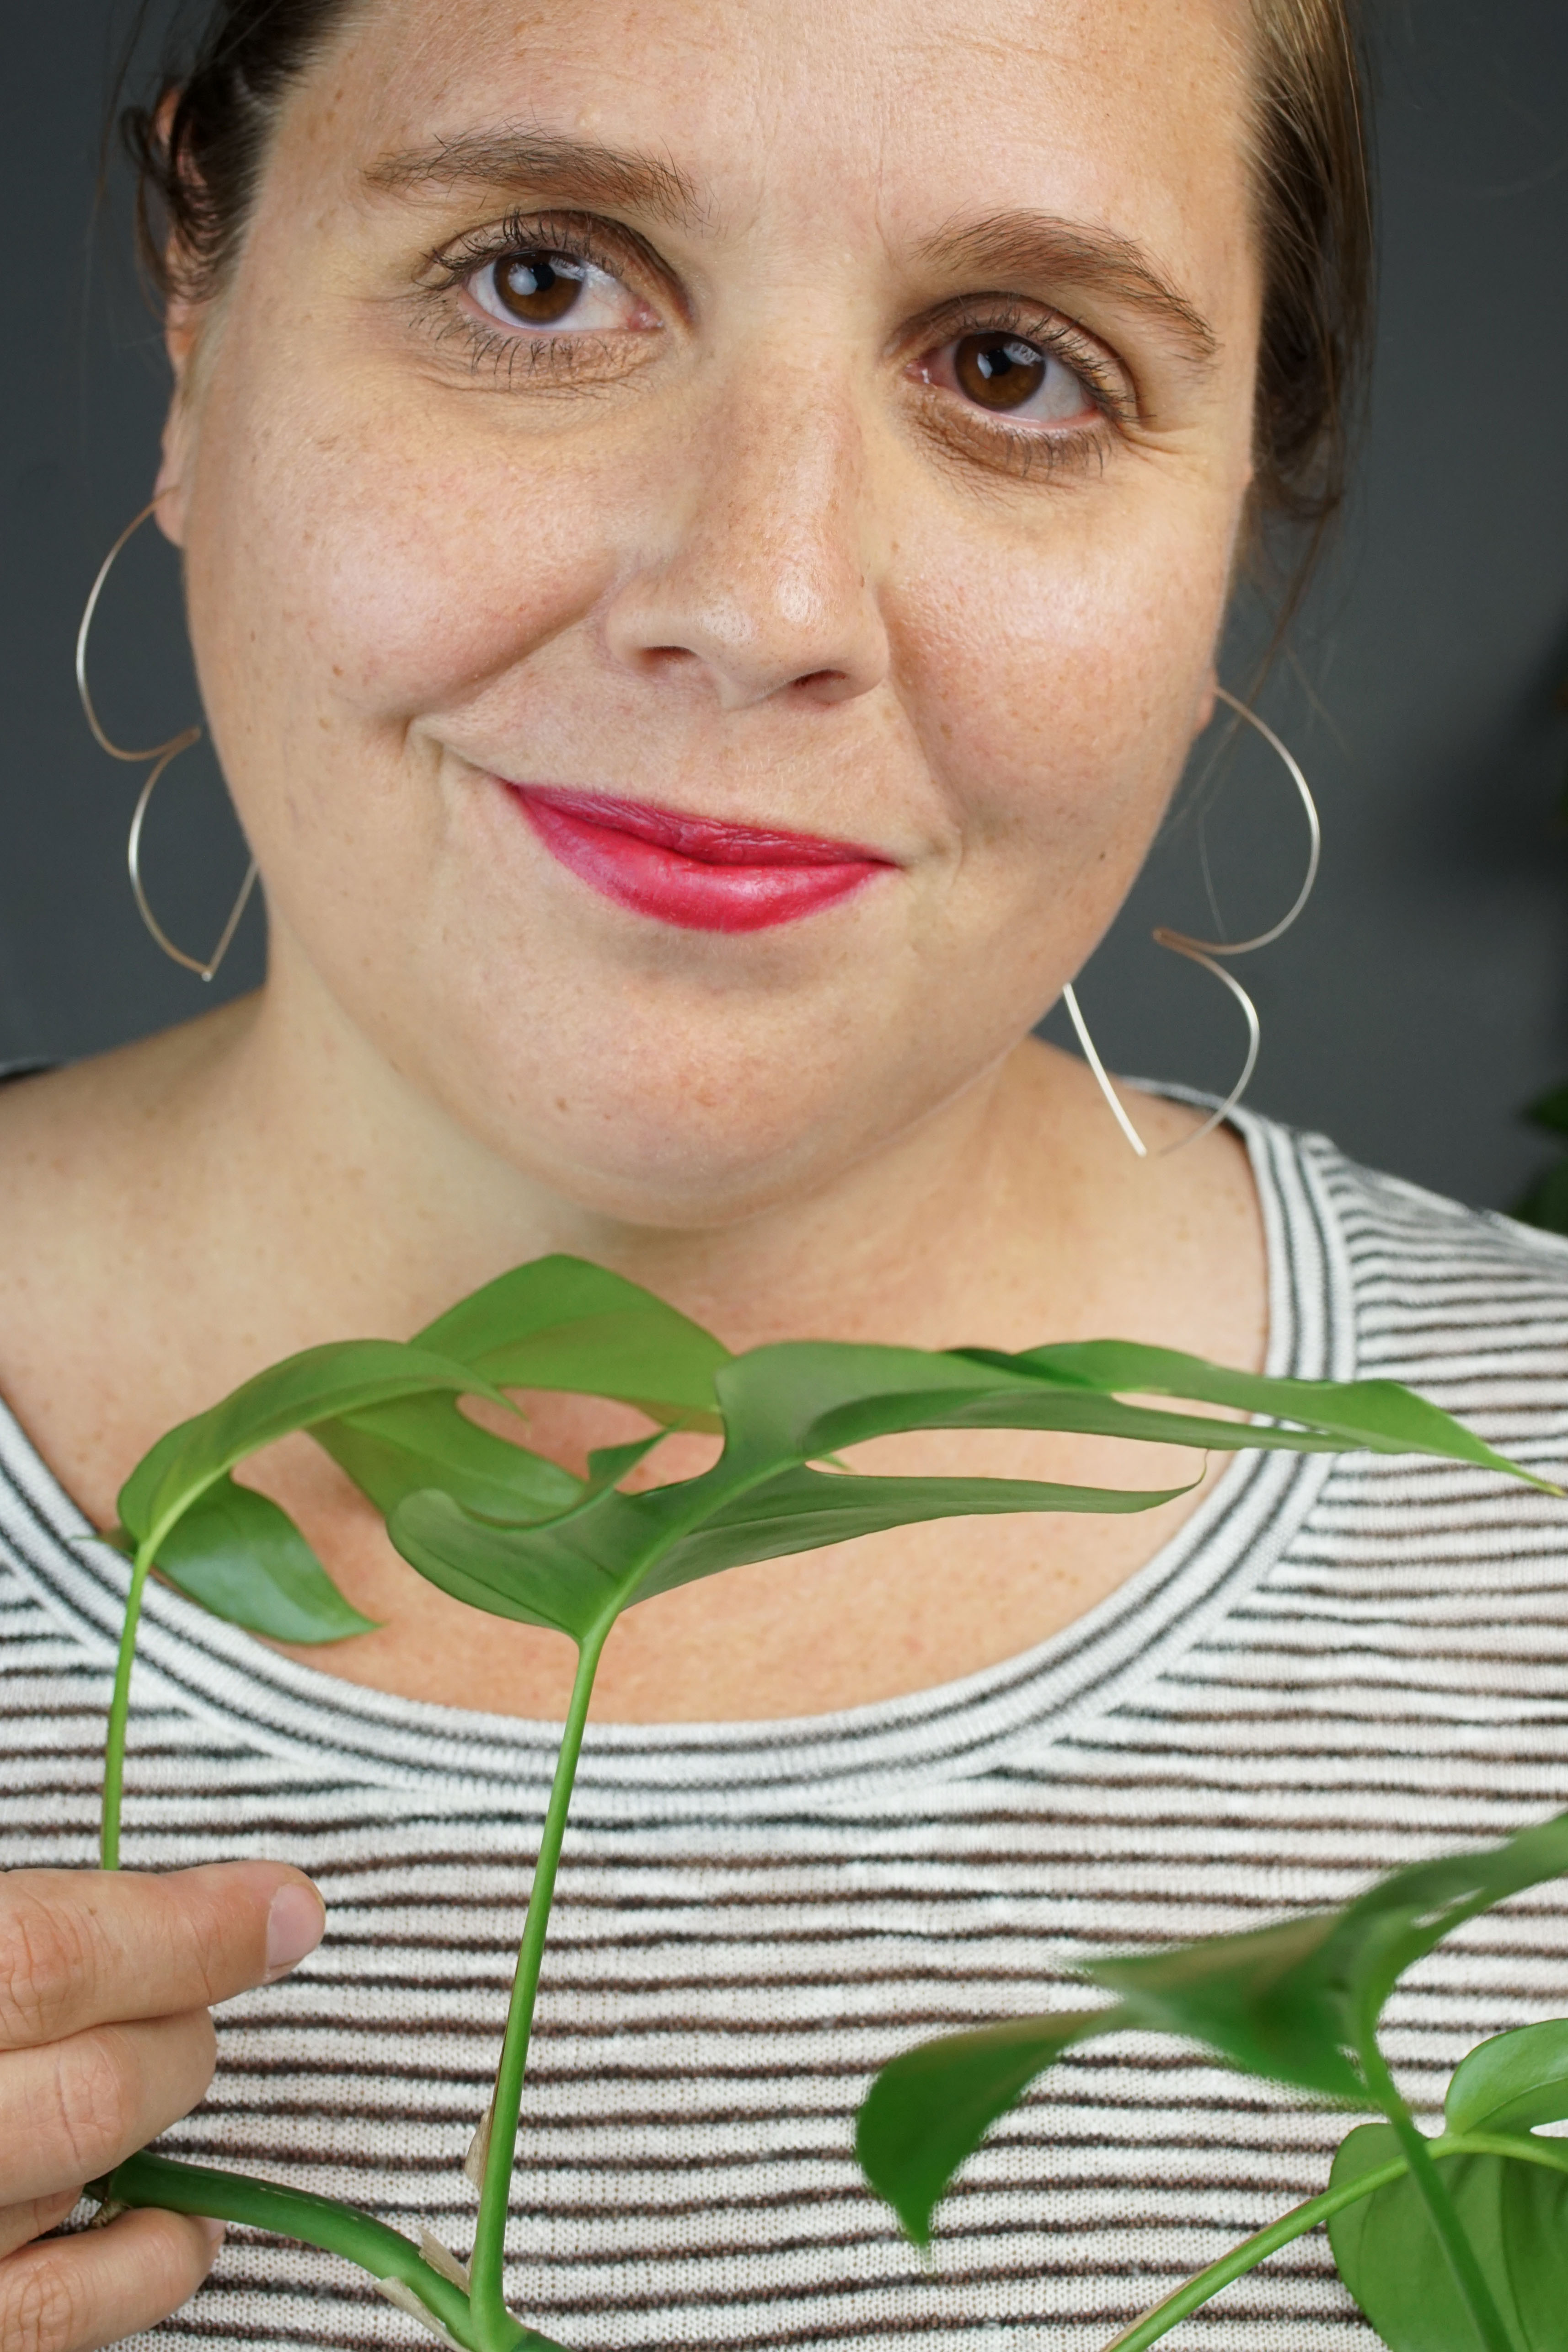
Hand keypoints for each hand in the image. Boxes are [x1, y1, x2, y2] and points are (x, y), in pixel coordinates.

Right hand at [0, 1862, 323, 2351]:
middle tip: (182, 2002)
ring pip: (93, 2165)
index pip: (56, 1960)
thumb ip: (38, 1921)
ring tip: (163, 2074)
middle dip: (180, 2029)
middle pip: (102, 2079)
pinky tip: (181, 2222)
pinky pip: (64, 2311)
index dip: (190, 1932)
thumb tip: (219, 1896)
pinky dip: (150, 2264)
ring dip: (158, 2111)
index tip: (290, 1909)